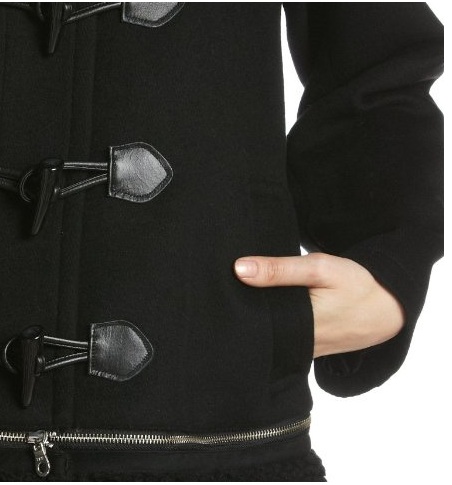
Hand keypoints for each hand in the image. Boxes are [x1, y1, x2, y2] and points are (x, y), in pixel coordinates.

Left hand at [233, 253, 404, 357]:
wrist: (387, 307)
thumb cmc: (356, 285)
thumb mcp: (320, 269)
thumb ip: (279, 269)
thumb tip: (239, 269)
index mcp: (298, 327)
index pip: (253, 324)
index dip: (233, 312)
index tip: (215, 297)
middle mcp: (298, 345)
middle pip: (258, 333)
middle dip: (240, 318)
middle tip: (219, 298)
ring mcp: (304, 351)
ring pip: (269, 339)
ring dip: (256, 323)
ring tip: (235, 304)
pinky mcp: (309, 349)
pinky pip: (283, 342)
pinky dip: (272, 328)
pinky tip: (261, 313)